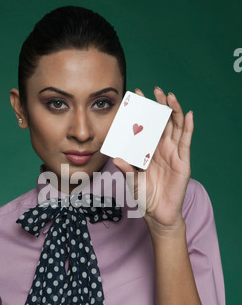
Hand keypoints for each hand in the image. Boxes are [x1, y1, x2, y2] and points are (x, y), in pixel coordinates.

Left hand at [113, 87, 193, 234]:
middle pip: (162, 122)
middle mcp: (161, 148)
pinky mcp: (183, 161)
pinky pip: (186, 141)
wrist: (157, 214)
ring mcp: (173, 153)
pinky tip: (187, 114)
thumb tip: (116, 159)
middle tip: (153, 90)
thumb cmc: (144, 196)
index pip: (146, 126)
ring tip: (169, 96)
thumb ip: (126, 170)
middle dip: (158, 105)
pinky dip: (188, 127)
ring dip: (173, 111)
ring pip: (175, 127)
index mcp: (148, 150)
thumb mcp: (131, 181)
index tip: (135, 96)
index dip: (142, 112)